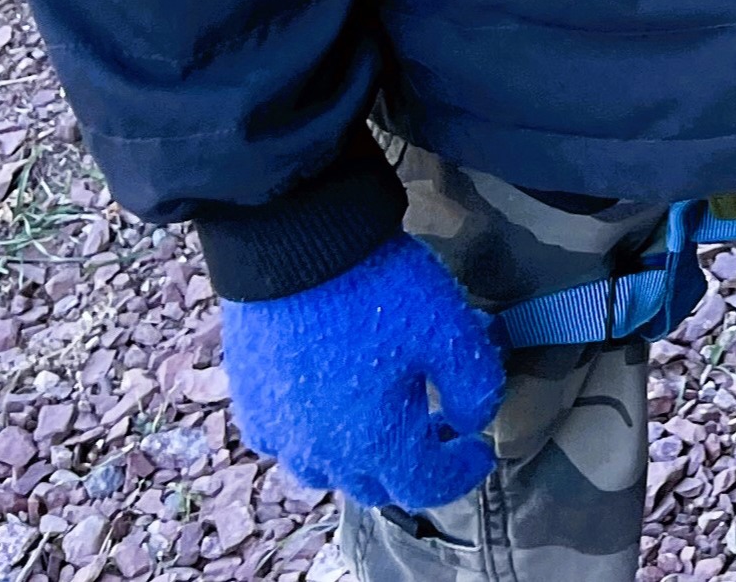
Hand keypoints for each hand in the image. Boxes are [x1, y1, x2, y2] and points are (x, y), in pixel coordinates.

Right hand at [221, 232, 502, 512]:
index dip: (461, 472)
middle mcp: (322, 455)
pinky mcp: (254, 406)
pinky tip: (336, 399)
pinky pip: (292, 441)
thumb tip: (475, 419)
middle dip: (416, 464)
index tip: (482, 449)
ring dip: (367, 453)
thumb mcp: (450, 328)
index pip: (426, 485)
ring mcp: (281, 434)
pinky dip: (322, 434)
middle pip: (378, 483)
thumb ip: (474, 383)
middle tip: (442, 424)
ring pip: (331, 469)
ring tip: (391, 411)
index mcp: (374, 444)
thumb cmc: (379, 292)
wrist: (296, 250)